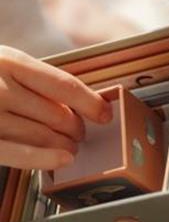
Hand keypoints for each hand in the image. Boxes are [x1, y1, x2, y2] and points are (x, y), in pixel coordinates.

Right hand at [0, 46, 112, 169]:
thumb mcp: (2, 62)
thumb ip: (33, 78)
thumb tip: (77, 102)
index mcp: (9, 61)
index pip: (64, 85)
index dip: (91, 102)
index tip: (105, 113)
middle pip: (57, 114)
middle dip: (76, 127)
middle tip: (81, 132)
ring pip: (41, 135)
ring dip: (64, 144)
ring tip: (71, 146)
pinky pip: (16, 154)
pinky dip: (43, 159)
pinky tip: (62, 160)